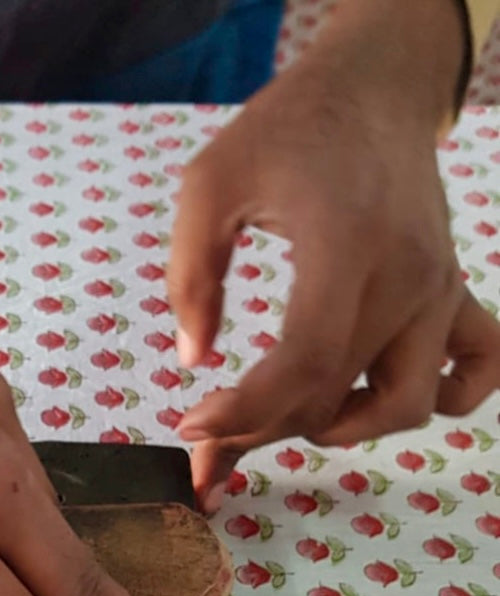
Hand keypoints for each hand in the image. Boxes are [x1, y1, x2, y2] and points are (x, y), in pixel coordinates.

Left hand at [168, 0, 499, 512]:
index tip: (192, 427)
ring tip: (281, 414)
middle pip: (338, 394)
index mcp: (346, 245)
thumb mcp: (210, 186)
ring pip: (408, 404)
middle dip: (262, 433)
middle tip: (206, 442)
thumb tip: (193, 359)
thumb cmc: (284, 132)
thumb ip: (190, 276)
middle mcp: (407, 277)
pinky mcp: (455, 292)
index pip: (306, 362)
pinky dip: (437, 401)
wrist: (373, 87)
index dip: (245, 413)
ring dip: (338, 429)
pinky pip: (478, 368)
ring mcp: (440, 288)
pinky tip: (371, 399)